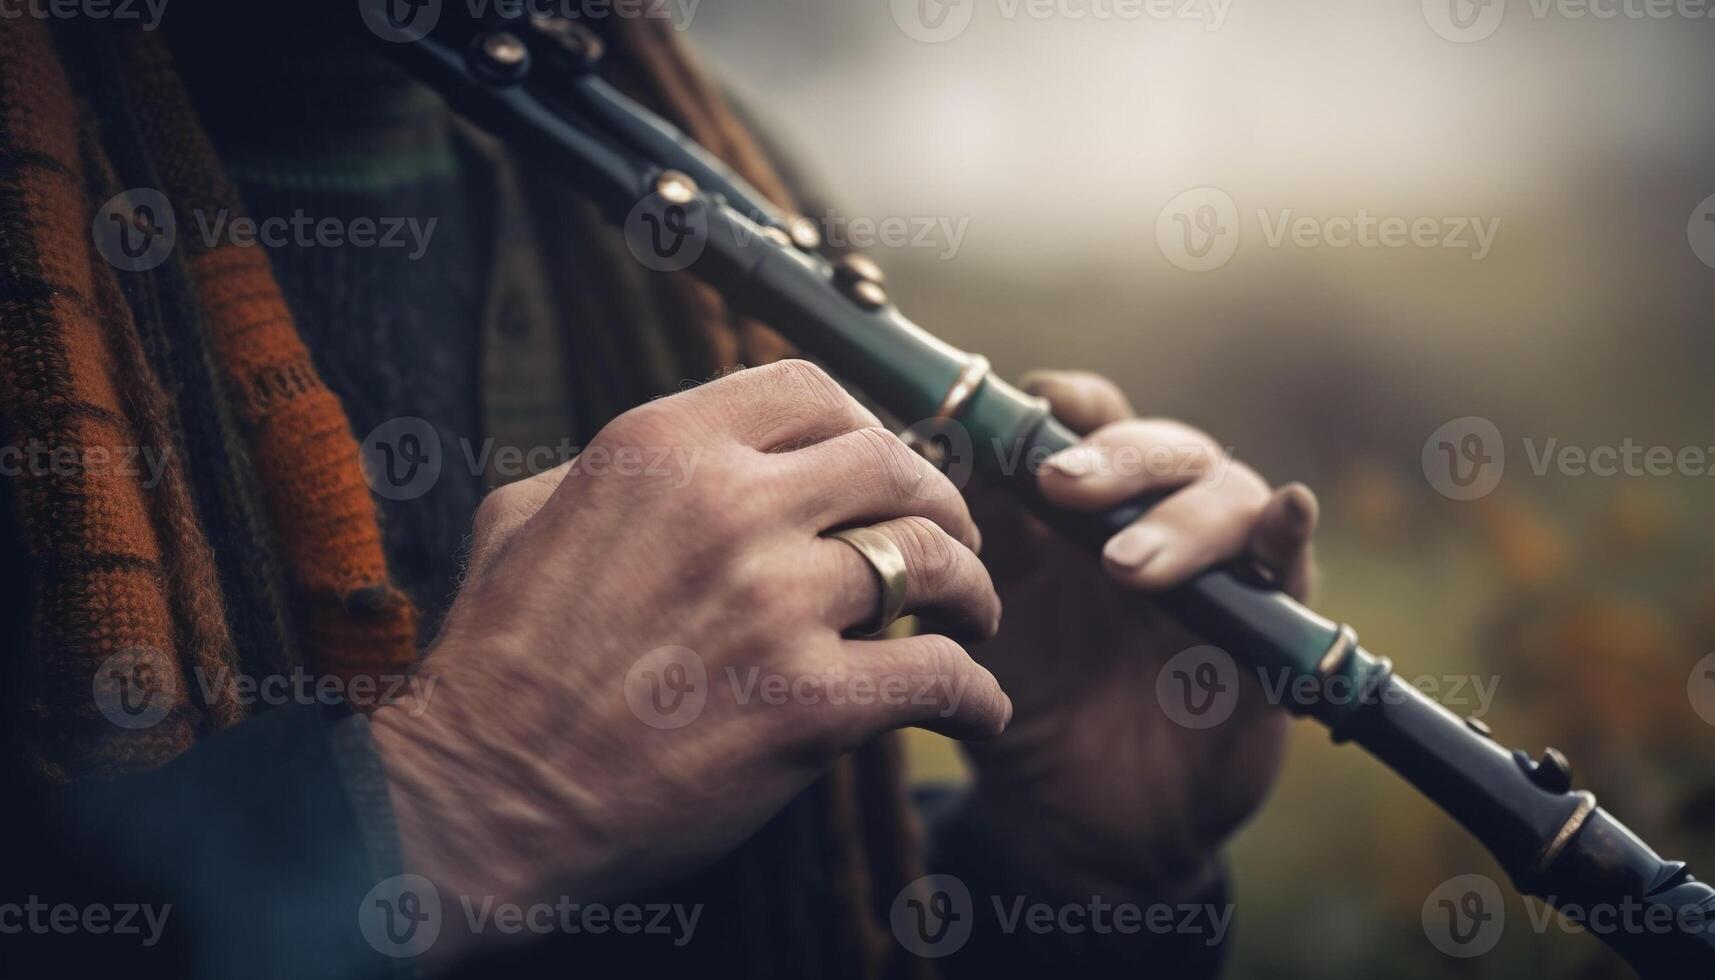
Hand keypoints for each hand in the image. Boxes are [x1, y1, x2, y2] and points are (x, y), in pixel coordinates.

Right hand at [368, 361, 1009, 930]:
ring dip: (971, 589)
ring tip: (973, 616)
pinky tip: (977, 707)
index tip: (882, 470)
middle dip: (939, 500)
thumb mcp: (523, 518)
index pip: (811, 392)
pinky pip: (940, 676)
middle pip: (893, 465)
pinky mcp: (809, 704)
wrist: (481, 799)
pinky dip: (975, 693)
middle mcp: (728, 506)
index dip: (865, 426)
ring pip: (933, 561)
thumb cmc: (494, 663)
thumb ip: (613, 469)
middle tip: (952, 539)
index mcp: (662, 448)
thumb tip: (694, 460)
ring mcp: (775, 602)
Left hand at [961, 370, 1317, 900]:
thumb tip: (919, 451)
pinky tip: (1289, 509)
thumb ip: (961, 544)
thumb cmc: (1023, 702)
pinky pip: (1293, 569)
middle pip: (1161, 449)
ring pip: (1227, 498)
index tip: (1029, 400)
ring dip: (1179, 521)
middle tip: (1061, 487)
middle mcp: (1159, 520)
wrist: (1071, 821)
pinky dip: (1292, 532)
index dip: (1067, 402)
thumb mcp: (974, 622)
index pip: (1089, 419)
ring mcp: (1221, 571)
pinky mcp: (1271, 635)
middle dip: (1115, 460)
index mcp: (1087, 506)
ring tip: (1123, 568)